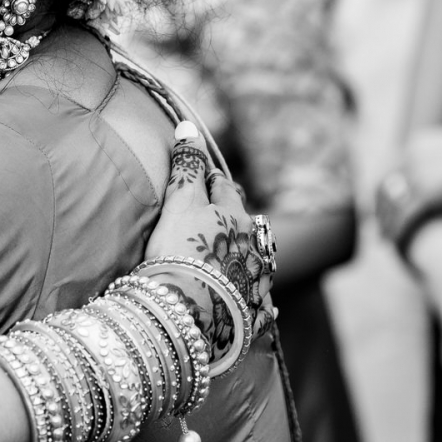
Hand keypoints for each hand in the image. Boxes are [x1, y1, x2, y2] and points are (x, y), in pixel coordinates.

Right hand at [148, 123, 274, 344]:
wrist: (190, 315)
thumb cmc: (181, 253)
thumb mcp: (179, 204)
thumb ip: (187, 167)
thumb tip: (189, 126)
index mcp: (237, 216)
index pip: (226, 188)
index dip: (212, 182)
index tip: (203, 180)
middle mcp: (256, 247)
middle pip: (247, 225)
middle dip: (234, 220)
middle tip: (215, 222)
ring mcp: (259, 282)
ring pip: (257, 262)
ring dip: (247, 258)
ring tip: (231, 262)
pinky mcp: (256, 315)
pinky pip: (262, 306)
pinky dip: (257, 301)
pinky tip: (255, 306)